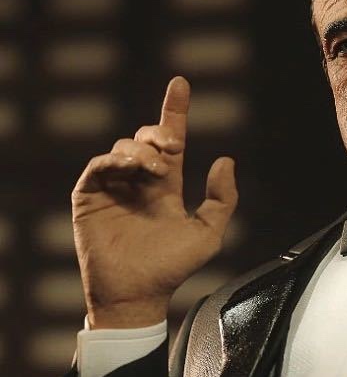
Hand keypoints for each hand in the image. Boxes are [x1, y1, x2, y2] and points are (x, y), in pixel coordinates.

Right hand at [72, 76, 237, 327]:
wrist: (137, 293)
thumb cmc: (172, 267)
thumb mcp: (208, 233)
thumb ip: (222, 199)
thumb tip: (225, 161)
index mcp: (166, 186)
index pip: (171, 141)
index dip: (175, 112)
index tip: (181, 84)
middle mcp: (139, 181)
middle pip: (146, 138)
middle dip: (159, 133)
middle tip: (172, 147)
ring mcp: (114, 187)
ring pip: (124, 147)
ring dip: (141, 150)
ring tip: (153, 168)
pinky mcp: (90, 196)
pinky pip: (99, 166)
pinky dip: (114, 159)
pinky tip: (131, 166)